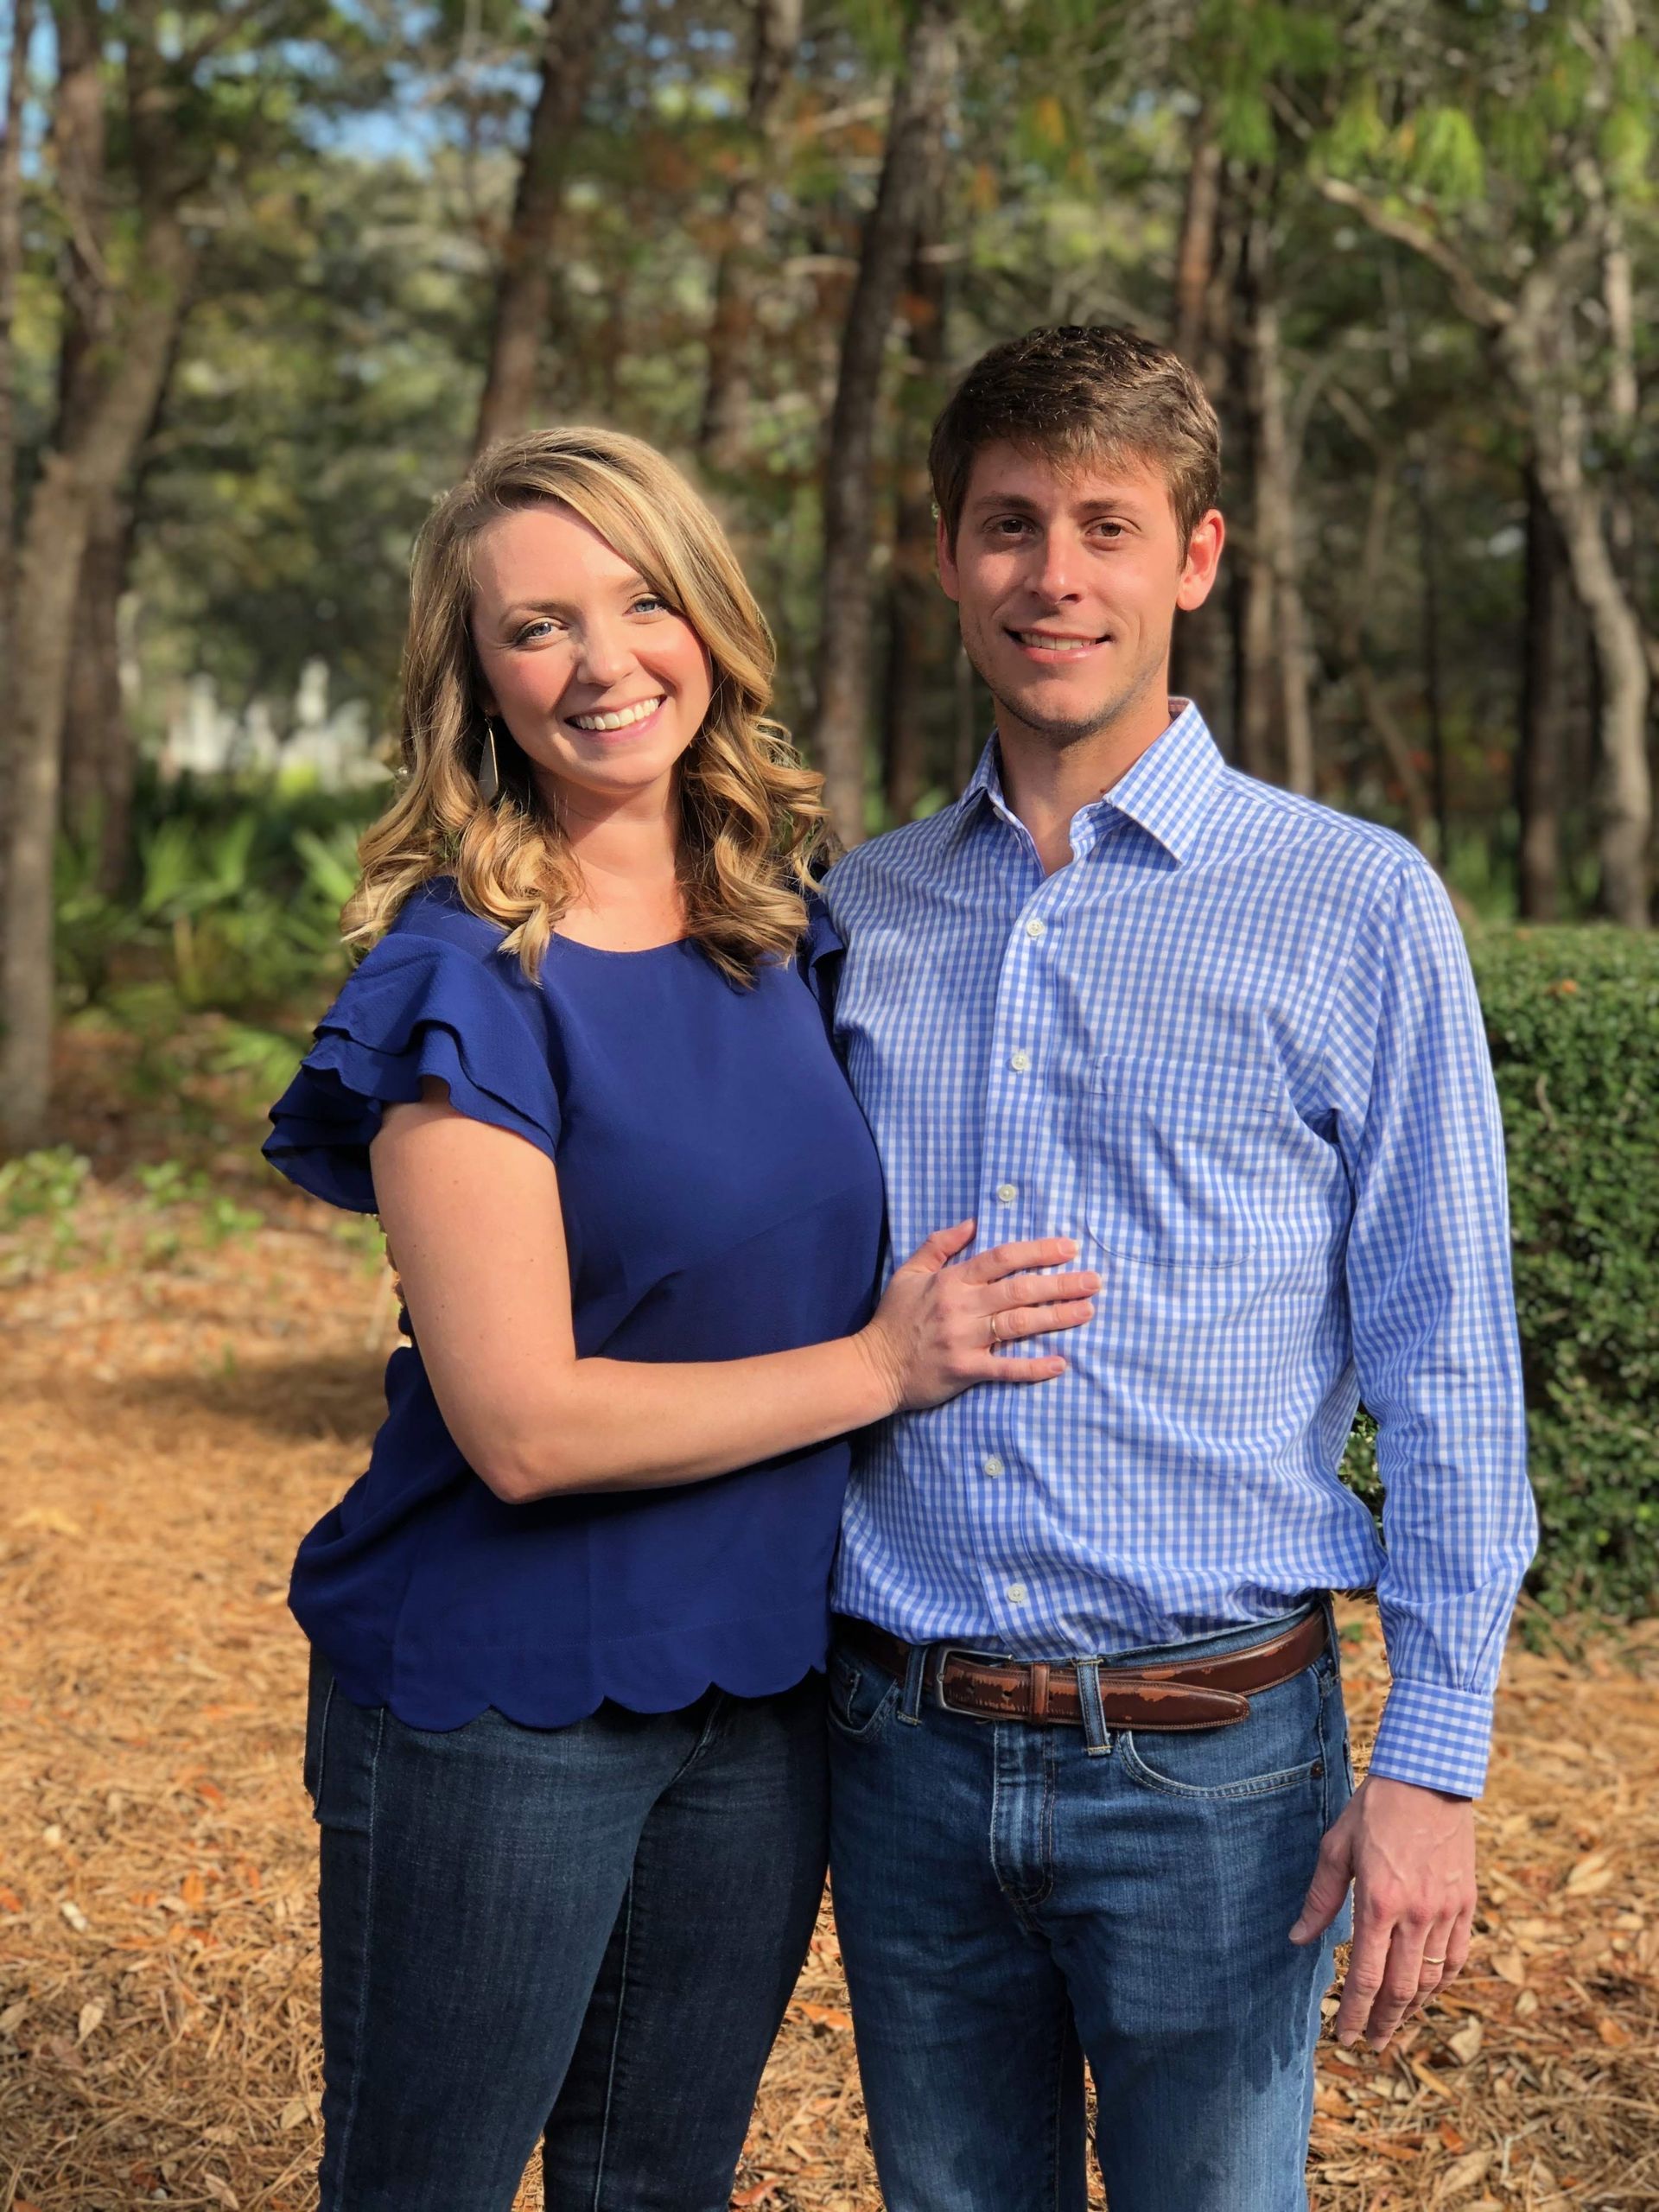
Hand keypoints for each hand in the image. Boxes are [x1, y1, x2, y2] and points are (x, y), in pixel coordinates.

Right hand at [859, 1219, 1097, 1413]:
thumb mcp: (909, 1273)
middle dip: (1060, 1284)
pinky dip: (1034, 1367)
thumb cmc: (894, 1319)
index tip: (1069, 1248)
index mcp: (952, 1281)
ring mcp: (965, 1340)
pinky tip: (1060, 1363)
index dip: (1038, 1251)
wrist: (873, 1367)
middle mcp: (962, 1307)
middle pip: (1019, 1290)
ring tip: (1087, 1311)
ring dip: (1056, 1317)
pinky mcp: (965, 1370)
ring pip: (1019, 1324)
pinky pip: (1006, 1369)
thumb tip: (972, 1222)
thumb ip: (940, 1245)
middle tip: (1094, 1281)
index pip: (1002, 1258)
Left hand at [1290, 1774, 1476, 2049]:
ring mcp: (1446, 1911)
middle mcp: (1416, 1915)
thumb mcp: (1336, 1847)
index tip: (1345, 2036)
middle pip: (1401, 1989)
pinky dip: (1442, 1981)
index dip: (1356, 2013)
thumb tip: (1297, 1938)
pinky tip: (1427, 1991)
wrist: (1428, 1777)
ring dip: (1412, 2009)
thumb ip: (1320, 1898)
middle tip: (1370, 2042)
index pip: (1366, 1976)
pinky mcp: (1466, 1903)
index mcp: (1379, 1903)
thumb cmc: (1374, 1808)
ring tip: (1394, 2023)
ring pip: (1432, 1979)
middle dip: (1384, 2022)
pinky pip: (1458, 1956)